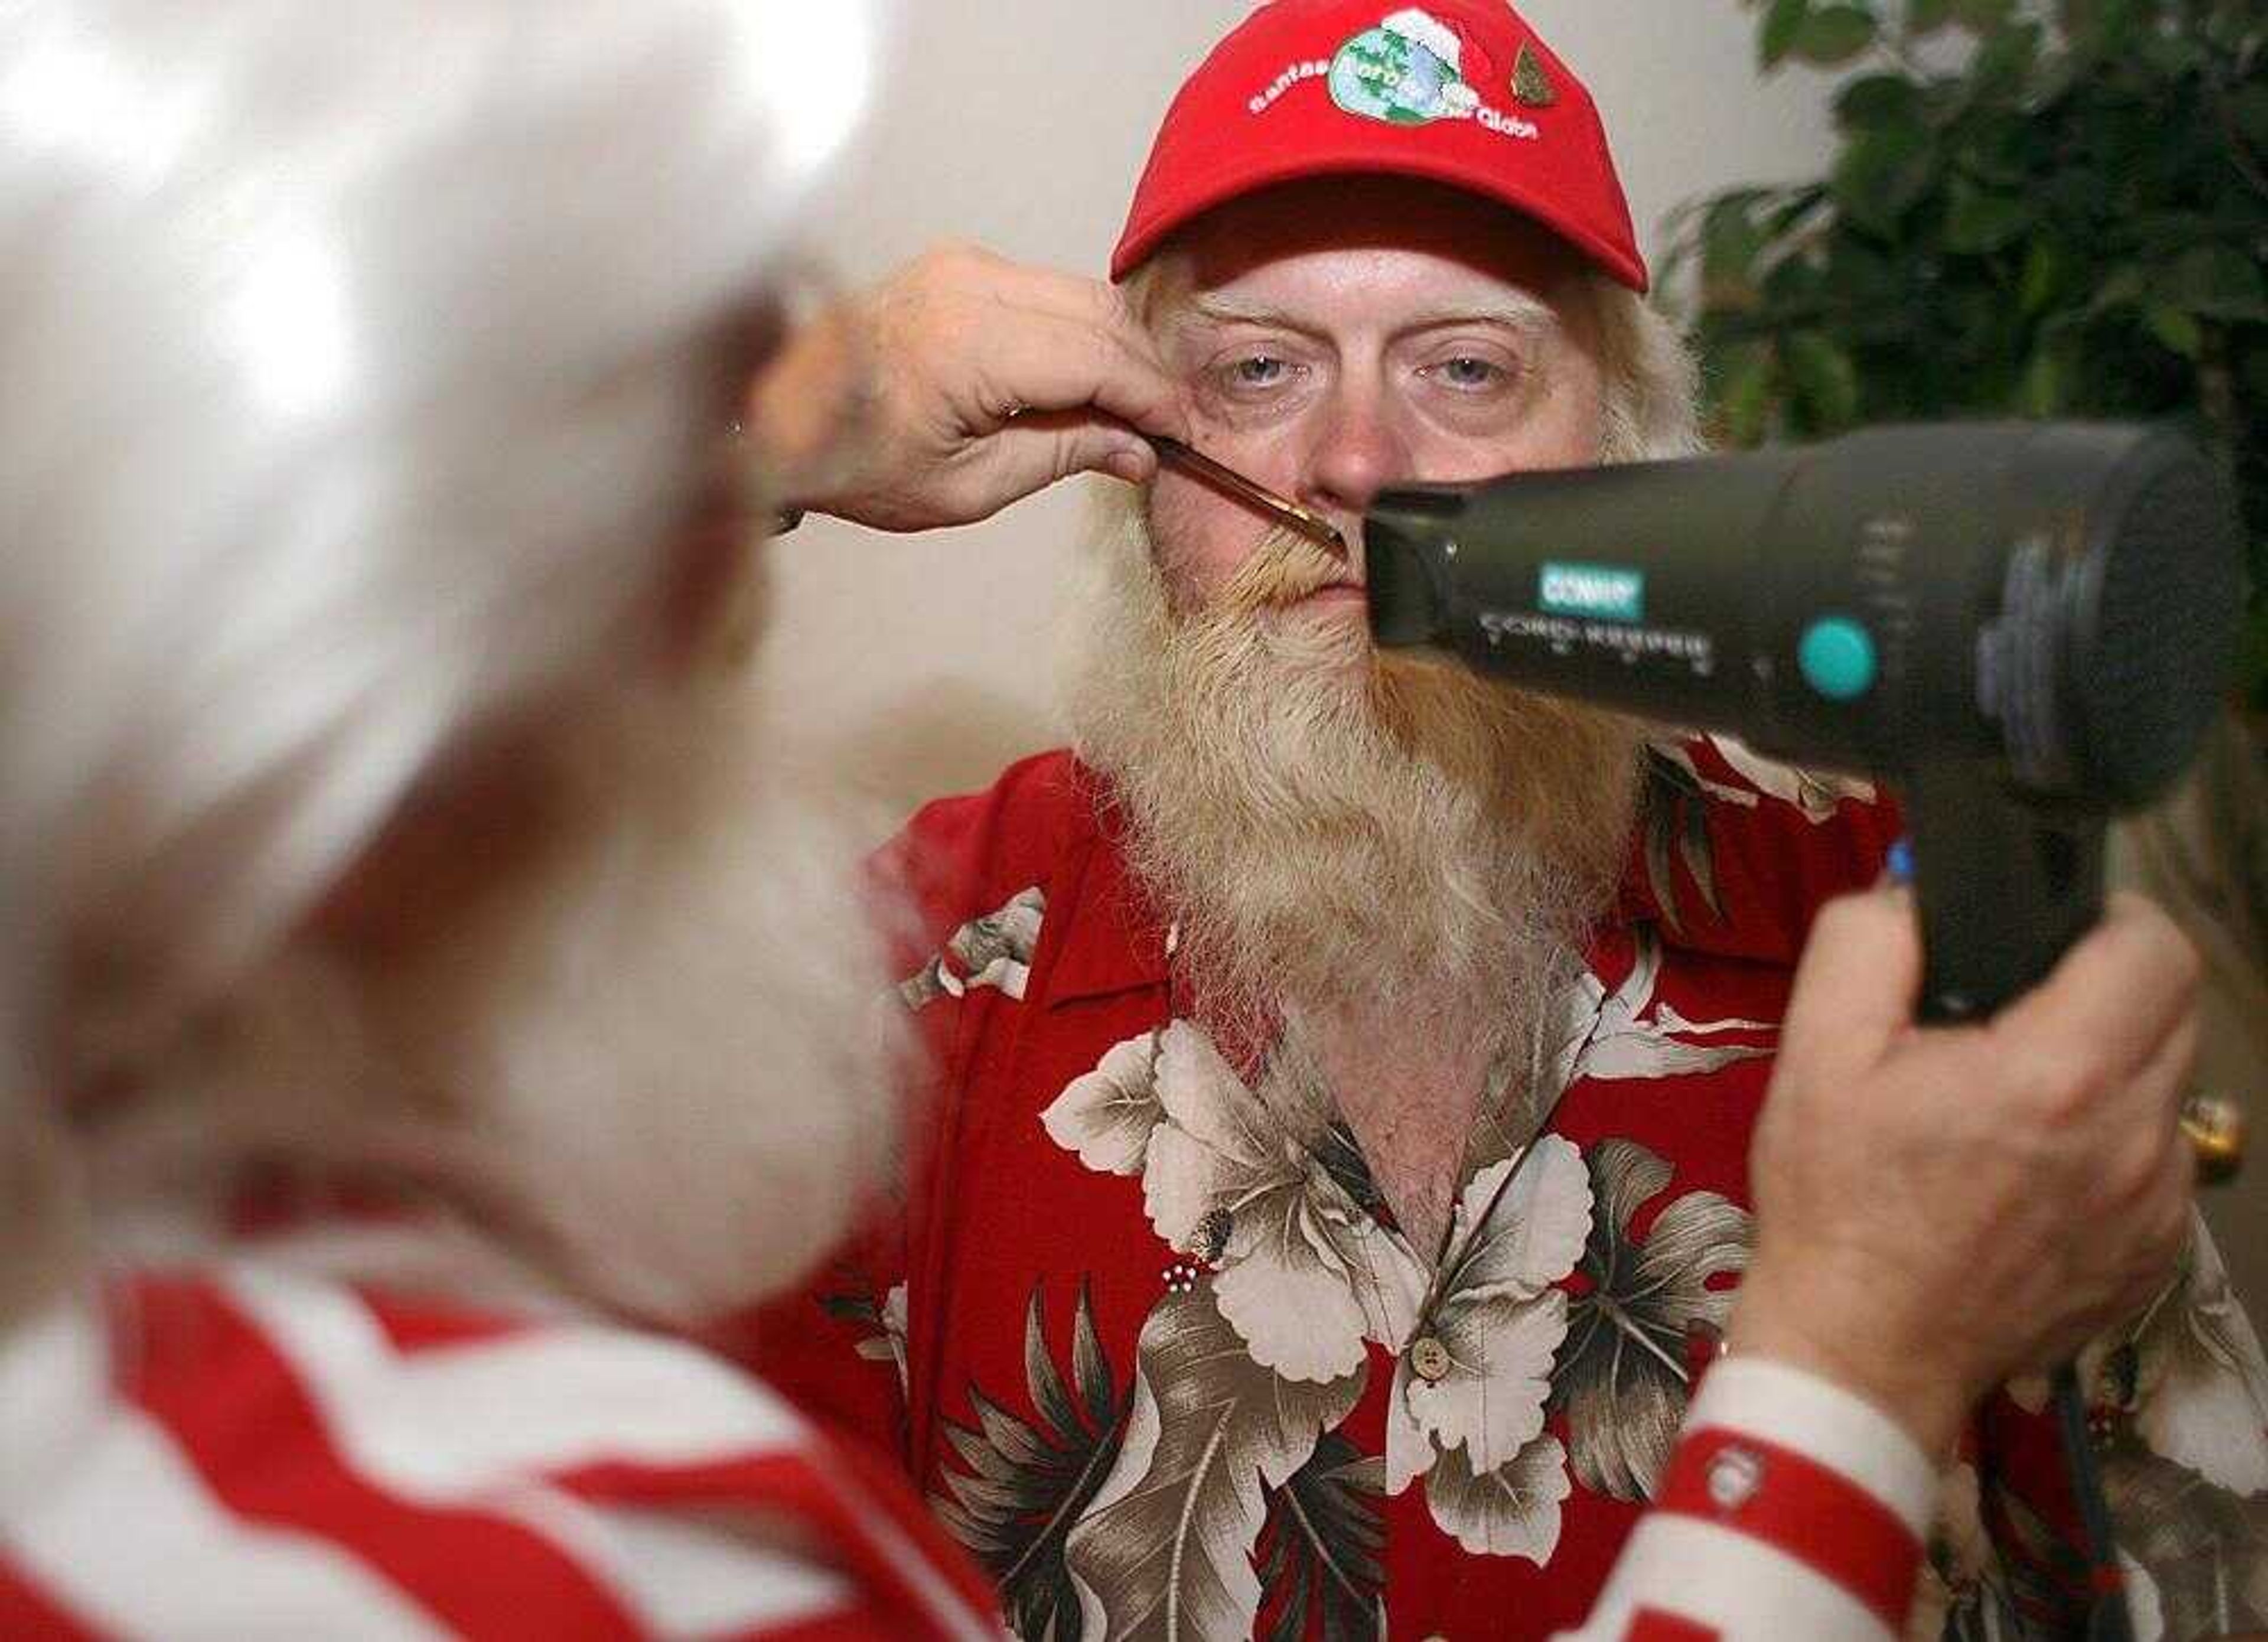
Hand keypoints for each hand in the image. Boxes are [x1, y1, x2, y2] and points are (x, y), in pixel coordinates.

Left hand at [749, 244, 1190, 531]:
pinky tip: (1085, 379)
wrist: (770, 422)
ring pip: (1079, 294)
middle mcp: (968, 283)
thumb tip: (1138, 450)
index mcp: (969, 343)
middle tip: (1166, 427)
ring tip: (1130, 410)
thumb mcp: (968, 486)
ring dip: (1116, 348)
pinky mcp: (955, 265)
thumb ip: (1063, 454)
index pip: (1099, 356)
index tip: (1182, 434)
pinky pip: (1044, 289)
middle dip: (1143, 370)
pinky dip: (1078, 330)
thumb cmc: (854, 463)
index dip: (1152, 397)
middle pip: (1100, 314)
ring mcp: (960, 264)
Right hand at [1729, 887, 2200, 1454]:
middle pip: (2176, 1010)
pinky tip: (2035, 1167)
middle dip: (2110, 988)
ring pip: (2170, 1087)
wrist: (1860, 1351)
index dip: (2111, 920)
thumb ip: (1866, 941)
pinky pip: (2160, 1162)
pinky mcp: (2158, 1254)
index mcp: (2056, 1075)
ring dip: (2112, 1069)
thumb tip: (1915, 892)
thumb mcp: (1816, 1051)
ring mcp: (2157, 1204)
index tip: (2057, 935)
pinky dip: (2113, 1145)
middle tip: (2024, 1009)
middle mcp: (2132, 1137)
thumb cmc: (1837, 1200)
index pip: (2156, 948)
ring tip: (2023, 1097)